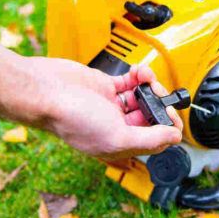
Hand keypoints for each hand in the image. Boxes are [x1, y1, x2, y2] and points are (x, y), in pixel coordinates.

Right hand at [13, 57, 182, 164]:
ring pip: (143, 97)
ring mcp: (111, 106)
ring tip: (146, 78)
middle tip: (158, 94)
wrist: (44, 90)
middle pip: (151, 117)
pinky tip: (138, 72)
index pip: (155, 141)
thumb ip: (149, 138)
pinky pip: (131, 82)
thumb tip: (174, 138)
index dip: (167, 128)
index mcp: (119, 145)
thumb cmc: (70, 117)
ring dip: (150, 85)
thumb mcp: (116, 135)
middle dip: (159, 103)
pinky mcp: (106, 87)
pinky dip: (139, 76)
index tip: (169, 114)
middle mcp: (116, 127)